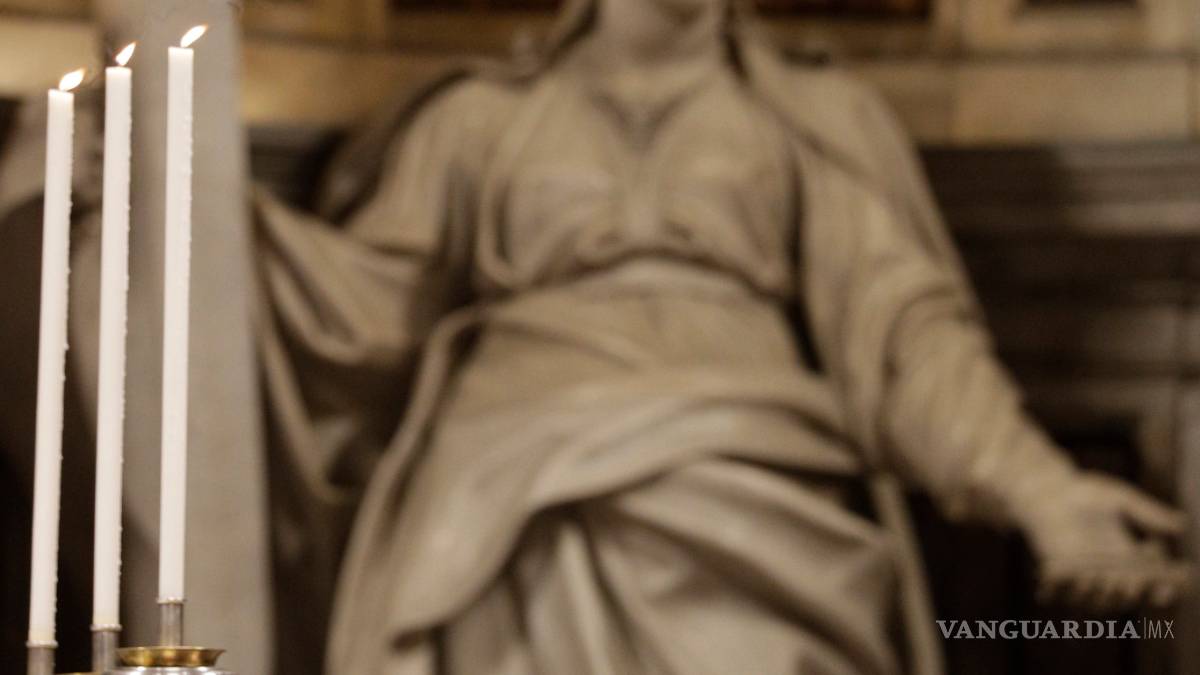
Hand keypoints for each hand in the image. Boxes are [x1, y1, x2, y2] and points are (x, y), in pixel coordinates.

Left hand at [1014, 472, 1190, 611]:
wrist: (1045, 491)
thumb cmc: (1085, 493)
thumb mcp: (1120, 499)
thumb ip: (1147, 512)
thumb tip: (1183, 524)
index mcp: (1131, 560)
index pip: (1153, 583)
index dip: (1164, 590)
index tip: (1169, 587)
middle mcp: (1109, 575)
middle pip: (1127, 596)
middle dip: (1133, 591)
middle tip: (1135, 581)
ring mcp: (1081, 578)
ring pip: (1097, 601)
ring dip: (1101, 595)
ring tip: (1101, 579)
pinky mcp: (1055, 578)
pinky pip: (1061, 595)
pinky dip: (1065, 594)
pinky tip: (1070, 581)